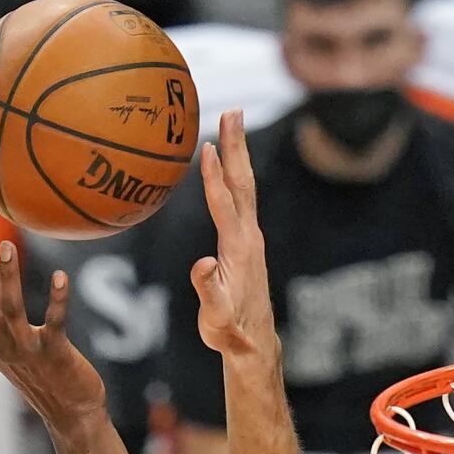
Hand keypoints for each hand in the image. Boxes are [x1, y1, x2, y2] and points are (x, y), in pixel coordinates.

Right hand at [0, 232, 106, 435]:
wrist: (69, 413)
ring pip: (11, 310)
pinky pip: (55, 323)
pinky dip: (57, 300)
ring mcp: (26, 350)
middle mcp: (1, 344)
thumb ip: (1, 306)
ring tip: (7, 245)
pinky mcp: (54, 354)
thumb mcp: (14, 339)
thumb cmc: (42, 373)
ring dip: (10, 278)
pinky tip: (61, 276)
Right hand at [191, 111, 276, 359]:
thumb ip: (207, 290)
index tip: (208, 147)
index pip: (224, 206)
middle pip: (242, 183)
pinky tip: (230, 163)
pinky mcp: (248, 240)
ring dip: (239, 152)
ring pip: (245, 186)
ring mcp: (251, 237)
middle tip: (232, 112)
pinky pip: (241, 198)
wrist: (252, 341)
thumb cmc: (229, 331)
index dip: (214, 177)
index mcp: (238, 249)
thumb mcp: (214, 317)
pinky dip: (235, 173)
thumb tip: (201, 265)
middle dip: (236, 146)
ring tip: (232, 121)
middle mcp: (249, 236)